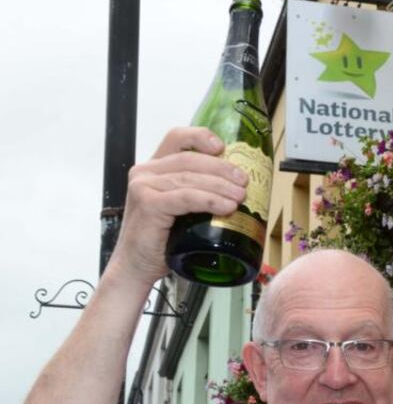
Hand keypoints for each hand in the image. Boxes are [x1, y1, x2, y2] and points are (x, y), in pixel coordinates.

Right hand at [107, 127, 247, 284]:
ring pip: (190, 178)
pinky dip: (209, 200)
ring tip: (240, 196)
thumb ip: (196, 193)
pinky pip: (185, 197)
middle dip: (222, 168)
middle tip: (244, 181)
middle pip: (190, 159)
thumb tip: (237, 188)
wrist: (136, 267)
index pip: (177, 138)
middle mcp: (145, 173)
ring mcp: (144, 187)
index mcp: (154, 168)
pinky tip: (226, 207)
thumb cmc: (161, 241)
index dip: (201, 137)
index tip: (224, 148)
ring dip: (221, 186)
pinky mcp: (148, 204)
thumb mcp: (180, 209)